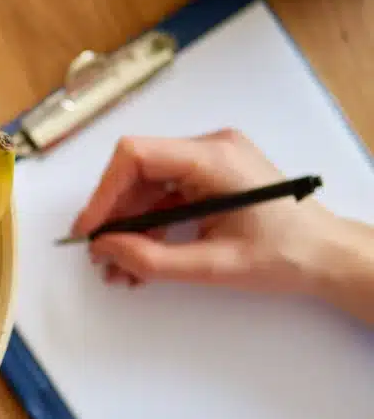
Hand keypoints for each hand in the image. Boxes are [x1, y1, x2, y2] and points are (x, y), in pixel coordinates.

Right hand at [70, 129, 336, 293]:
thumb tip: (105, 249)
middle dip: (114, 216)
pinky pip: (164, 196)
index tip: (89, 230)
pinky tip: (140, 259)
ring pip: (147, 187)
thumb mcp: (213, 266)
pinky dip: (148, 227)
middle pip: (137, 172)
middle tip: (100, 256)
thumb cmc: (286, 256)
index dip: (104, 192)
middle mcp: (210, 149)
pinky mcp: (209, 177)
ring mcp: (210, 161)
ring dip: (128, 227)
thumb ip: (151, 259)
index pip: (136, 156)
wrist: (327, 257)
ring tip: (119, 269)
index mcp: (215, 158)